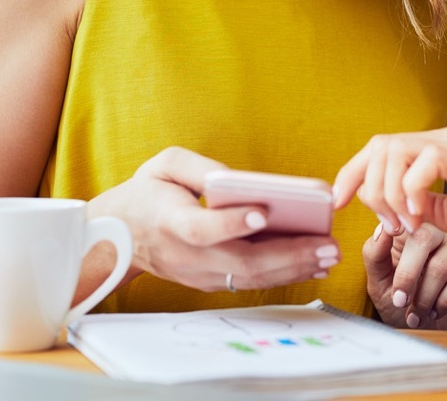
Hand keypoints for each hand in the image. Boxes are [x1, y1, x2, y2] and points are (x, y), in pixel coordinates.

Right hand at [86, 147, 339, 294]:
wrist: (117, 236)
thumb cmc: (147, 192)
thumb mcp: (164, 164)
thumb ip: (198, 167)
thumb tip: (238, 179)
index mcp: (170, 221)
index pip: (202, 229)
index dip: (232, 223)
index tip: (265, 212)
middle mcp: (185, 255)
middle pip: (239, 262)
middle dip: (288, 255)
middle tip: (327, 245)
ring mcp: (197, 274)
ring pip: (249, 279)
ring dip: (293, 269)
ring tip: (329, 255)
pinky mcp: (208, 282)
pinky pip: (248, 282)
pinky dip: (283, 275)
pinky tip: (312, 263)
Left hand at [334, 126, 446, 261]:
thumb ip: (420, 206)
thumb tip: (385, 209)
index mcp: (446, 147)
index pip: (384, 146)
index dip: (353, 172)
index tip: (337, 203)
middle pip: (382, 144)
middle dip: (365, 186)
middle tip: (384, 224)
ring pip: (398, 149)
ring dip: (388, 193)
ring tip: (404, 224)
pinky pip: (426, 160)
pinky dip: (411, 191)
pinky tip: (421, 218)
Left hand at [364, 221, 446, 330]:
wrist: (437, 335)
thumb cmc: (407, 307)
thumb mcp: (381, 286)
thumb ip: (376, 256)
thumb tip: (382, 228)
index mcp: (410, 235)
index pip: (401, 221)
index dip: (391, 233)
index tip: (386, 254)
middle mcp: (437, 236)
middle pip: (423, 237)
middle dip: (407, 275)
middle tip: (399, 302)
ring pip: (441, 264)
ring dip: (424, 297)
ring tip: (417, 316)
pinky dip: (444, 301)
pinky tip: (436, 312)